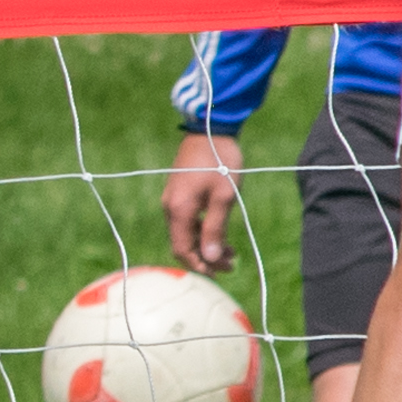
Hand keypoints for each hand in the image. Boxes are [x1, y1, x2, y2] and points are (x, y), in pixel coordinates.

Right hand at [164, 132, 246, 274]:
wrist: (210, 130)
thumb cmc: (220, 161)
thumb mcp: (224, 197)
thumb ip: (215, 229)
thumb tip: (209, 257)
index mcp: (179, 210)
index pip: (183, 249)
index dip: (200, 265)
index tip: (221, 271)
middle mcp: (170, 207)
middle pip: (183, 244)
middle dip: (205, 257)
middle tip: (231, 264)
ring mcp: (173, 200)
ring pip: (185, 233)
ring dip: (205, 245)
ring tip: (230, 250)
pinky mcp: (179, 193)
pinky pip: (186, 221)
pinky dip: (202, 231)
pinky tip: (218, 231)